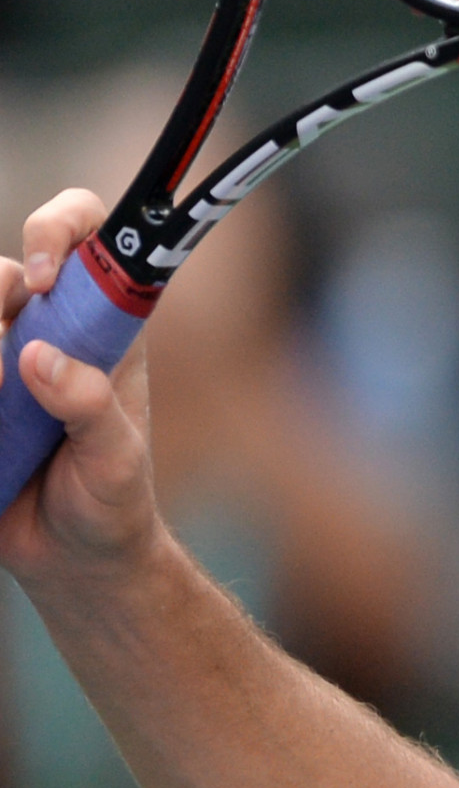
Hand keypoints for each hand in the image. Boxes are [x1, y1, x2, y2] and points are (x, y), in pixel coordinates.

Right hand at [0, 189, 162, 583]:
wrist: (74, 559)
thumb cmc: (111, 501)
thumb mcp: (117, 460)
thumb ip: (91, 407)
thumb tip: (42, 358)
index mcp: (102, 324)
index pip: (85, 234)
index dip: (60, 228)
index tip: (46, 276)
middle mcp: (46, 331)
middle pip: (2, 272)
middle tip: (2, 358)